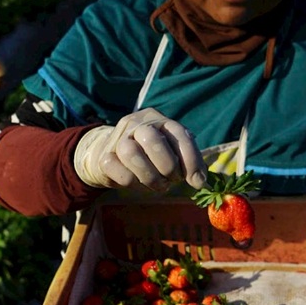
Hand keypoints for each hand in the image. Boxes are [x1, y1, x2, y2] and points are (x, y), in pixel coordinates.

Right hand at [73, 108, 207, 191]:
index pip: (178, 133)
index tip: (197, 181)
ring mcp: (117, 138)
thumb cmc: (148, 155)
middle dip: (167, 165)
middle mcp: (136, 123)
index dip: (191, 159)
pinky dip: (133, 182)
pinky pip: (118, 170)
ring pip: (131, 153)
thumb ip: (188, 163)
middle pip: (152, 139)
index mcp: (158, 119)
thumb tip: (201, 182)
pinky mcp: (104, 156)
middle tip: (172, 180)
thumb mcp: (171, 152)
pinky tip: (138, 184)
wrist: (108, 154)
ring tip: (157, 185)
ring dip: (150, 176)